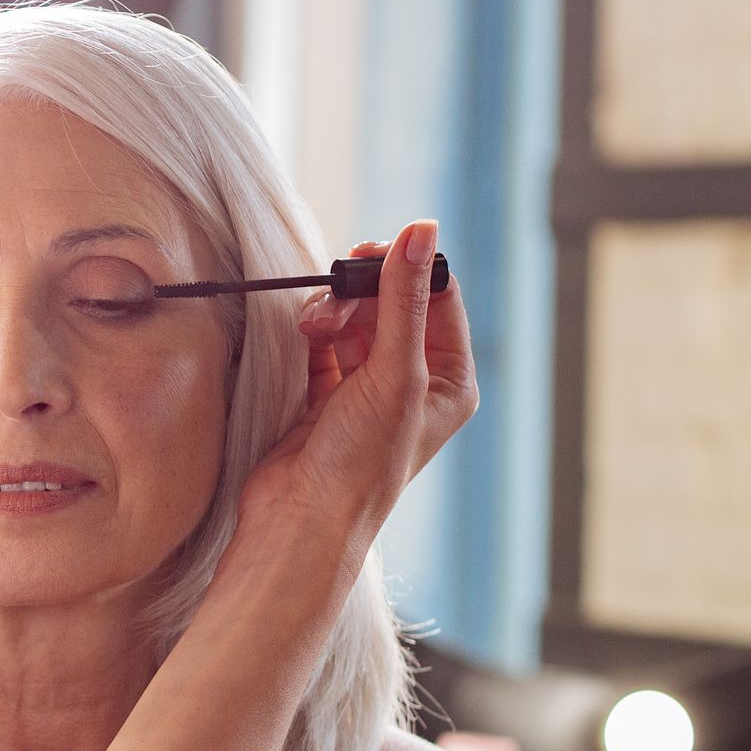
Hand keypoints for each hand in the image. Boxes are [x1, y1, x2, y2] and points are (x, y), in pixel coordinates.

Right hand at [232, 219, 476, 552]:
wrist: (300, 519)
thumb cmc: (361, 462)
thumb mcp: (393, 373)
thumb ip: (403, 299)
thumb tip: (422, 231)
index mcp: (449, 380)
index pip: (439, 298)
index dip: (407, 269)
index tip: (369, 254)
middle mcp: (414, 383)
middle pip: (390, 305)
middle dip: (359, 293)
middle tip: (332, 293)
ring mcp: (368, 390)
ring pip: (353, 321)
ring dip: (329, 313)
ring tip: (310, 327)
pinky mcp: (325, 397)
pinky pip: (321, 344)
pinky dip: (310, 333)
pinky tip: (300, 337)